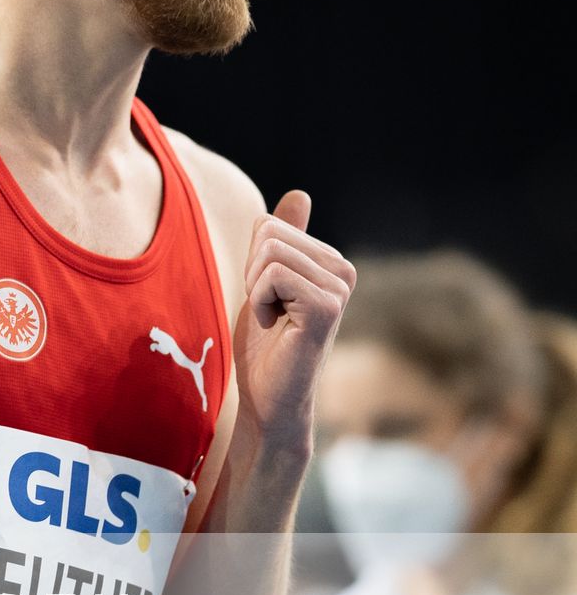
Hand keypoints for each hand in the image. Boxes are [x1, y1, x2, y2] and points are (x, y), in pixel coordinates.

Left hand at [232, 189, 354, 446]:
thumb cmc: (265, 346)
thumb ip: (281, 240)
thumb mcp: (266, 282)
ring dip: (256, 290)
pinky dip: (260, 301)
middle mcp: (343, 270)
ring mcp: (339, 288)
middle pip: (267, 234)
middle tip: (270, 311)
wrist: (268, 399)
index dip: (251, 264)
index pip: (268, 225)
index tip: (267, 300)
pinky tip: (276, 327)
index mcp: (330, 261)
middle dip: (252, 274)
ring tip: (274, 320)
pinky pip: (273, 275)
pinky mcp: (327, 307)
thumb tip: (300, 195)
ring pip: (269, 253)